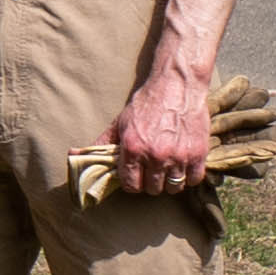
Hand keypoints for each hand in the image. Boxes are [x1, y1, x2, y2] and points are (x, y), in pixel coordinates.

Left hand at [100, 61, 219, 197]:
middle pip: (152, 189)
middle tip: (153, 170)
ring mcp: (178, 156)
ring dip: (170, 181)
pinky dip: (190, 176)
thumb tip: (77, 154)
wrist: (177, 85)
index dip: (133, 182)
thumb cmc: (147, 103)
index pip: (131, 185)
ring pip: (173, 187)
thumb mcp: (120, 122)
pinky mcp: (198, 154)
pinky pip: (194, 179)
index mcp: (133, 149)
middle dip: (151, 182)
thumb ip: (103, 143)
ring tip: (168, 169)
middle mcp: (155, 156)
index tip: (136, 176)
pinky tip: (184, 165)